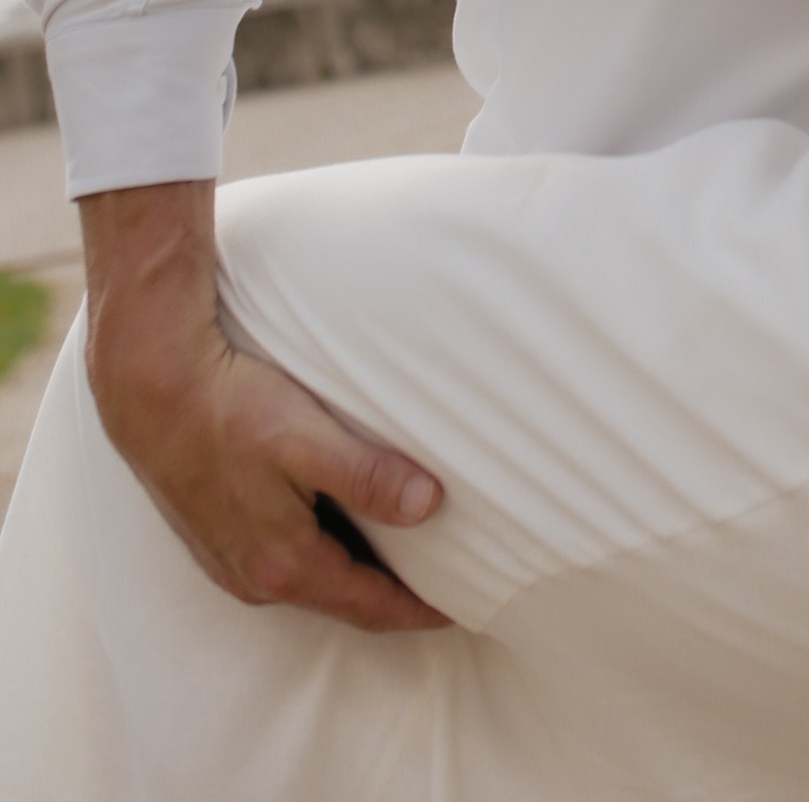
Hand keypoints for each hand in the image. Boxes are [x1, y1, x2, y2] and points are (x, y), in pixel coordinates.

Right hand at [81, 182, 447, 632]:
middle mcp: (254, 576)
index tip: (465, 607)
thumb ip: (367, 476)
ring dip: (358, 576)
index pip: (369, 605)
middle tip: (446, 584)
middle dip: (393, 599)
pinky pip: (285, 560)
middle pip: (343, 600)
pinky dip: (325, 555)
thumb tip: (430, 506)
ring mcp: (230, 560)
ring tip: (405, 559)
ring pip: (313, 581)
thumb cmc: (230, 406)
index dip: (420, 610)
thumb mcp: (306, 437)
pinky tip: (342, 528)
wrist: (151, 389)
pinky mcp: (218, 535)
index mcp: (283, 563)